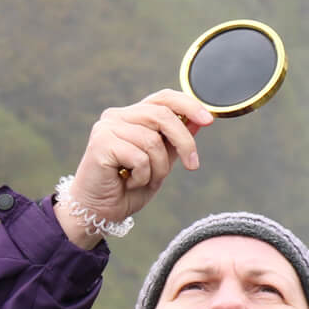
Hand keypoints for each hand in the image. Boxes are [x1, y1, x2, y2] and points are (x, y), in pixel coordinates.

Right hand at [55, 90, 213, 246]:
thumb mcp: (161, 163)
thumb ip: (175, 142)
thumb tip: (199, 121)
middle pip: (163, 116)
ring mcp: (107, 127)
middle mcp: (118, 116)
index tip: (208, 120)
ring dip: (158, 168)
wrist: (99, 210)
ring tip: (144, 180)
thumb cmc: (128, 188)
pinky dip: (142, 176)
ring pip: (152, 141)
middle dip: (184, 142)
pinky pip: (139, 157)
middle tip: (192, 165)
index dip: (188, 105)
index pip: (163, 98)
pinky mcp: (101, 143)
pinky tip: (128, 182)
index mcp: (132, 116)